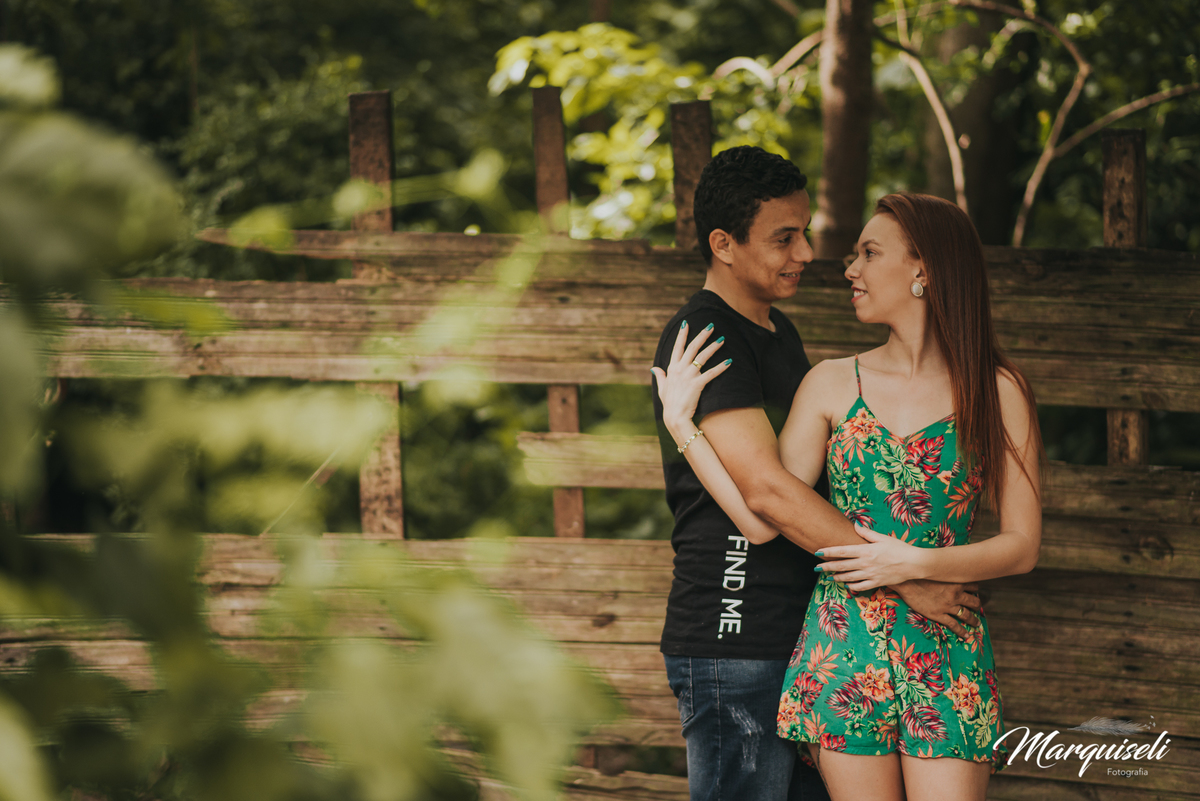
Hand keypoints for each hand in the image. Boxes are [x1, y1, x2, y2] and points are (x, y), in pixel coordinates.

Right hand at [650, 320, 729, 437]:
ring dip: (713, 347)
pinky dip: (721, 367)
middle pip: (692, 347)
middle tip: (711, 326)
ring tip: (722, 340)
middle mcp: (680, 369)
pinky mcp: (697, 384)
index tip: (686, 324)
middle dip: (702, 335)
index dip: (682, 335)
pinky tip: (729, 361)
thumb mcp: (661, 388)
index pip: (677, 348)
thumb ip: (660, 376)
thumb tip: (654, 368)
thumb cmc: (669, 404)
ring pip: (703, 356)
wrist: (675, 417)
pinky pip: (711, 373)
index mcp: (671, 368)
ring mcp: (689, 376)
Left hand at [814, 524, 926, 590]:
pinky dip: (852, 586)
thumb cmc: (899, 548)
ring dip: (837, 577)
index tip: (818, 552)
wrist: (914, 563)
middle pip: (842, 566)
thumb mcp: (883, 538)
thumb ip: (867, 533)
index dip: (828, 552)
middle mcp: (865, 563)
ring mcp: (870, 574)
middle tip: (816, 567)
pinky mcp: (877, 582)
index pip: (842, 551)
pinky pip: (861, 586)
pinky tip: (847, 585)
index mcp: (866, 550)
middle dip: (827, 566)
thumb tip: (855, 526)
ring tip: (829, 577)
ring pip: (849, 577)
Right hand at [892, 579, 981, 639]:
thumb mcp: (938, 569)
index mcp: (956, 582)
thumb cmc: (919, 572)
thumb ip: (947, 572)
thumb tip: (949, 570)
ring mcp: (947, 606)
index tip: (974, 591)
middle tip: (977, 607)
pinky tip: (966, 635)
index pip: (973, 586)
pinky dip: (961, 631)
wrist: (906, 581)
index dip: (974, 589)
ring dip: (973, 620)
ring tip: (977, 623)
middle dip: (976, 605)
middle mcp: (955, 595)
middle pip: (973, 602)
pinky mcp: (938, 615)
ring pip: (966, 615)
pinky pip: (954, 625)